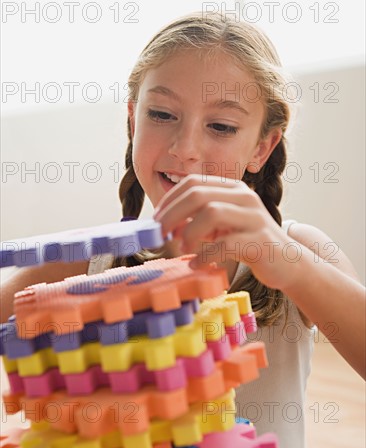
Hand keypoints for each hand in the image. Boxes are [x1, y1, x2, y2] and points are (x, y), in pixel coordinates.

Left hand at [153, 174, 300, 289]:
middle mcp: (244, 197)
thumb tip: (167, 226)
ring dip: (189, 232)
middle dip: (172, 214)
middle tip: (161, 234)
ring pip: (211, 212)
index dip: (170, 200)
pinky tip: (198, 264)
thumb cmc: (249, 242)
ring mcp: (254, 217)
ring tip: (182, 248)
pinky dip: (205, 255)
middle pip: (198, 194)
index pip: (193, 183)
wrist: (288, 262)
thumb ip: (196, 223)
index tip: (156, 220)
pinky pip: (225, 243)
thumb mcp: (220, 228)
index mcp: (233, 189)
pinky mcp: (260, 240)